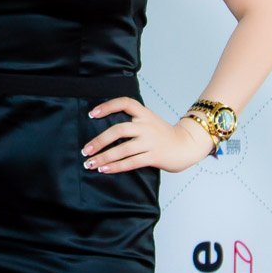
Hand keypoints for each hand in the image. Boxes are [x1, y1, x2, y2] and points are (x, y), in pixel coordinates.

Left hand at [81, 96, 216, 173]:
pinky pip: (130, 162)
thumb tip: (105, 130)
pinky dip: (115, 167)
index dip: (107, 106)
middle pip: (118, 130)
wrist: (186, 145)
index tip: (92, 114)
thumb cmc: (163, 135)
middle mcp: (146, 126)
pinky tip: (104, 170)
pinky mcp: (154, 157)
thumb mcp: (149, 121)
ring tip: (90, 164)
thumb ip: (132, 121)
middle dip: (99, 141)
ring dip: (103, 157)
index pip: (125, 103)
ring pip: (122, 150)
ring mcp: (150, 142)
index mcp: (144, 114)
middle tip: (85, 150)